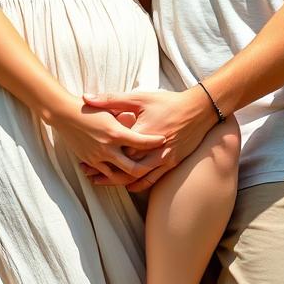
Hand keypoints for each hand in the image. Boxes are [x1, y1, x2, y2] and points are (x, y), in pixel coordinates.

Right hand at [51, 98, 166, 180]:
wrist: (64, 114)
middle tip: (158, 161)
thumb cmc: (89, 108)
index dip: (155, 142)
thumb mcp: (109, 107)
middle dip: (148, 167)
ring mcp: (98, 157)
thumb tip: (142, 118)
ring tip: (144, 170)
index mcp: (115, 132)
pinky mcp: (90, 161)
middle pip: (134, 168)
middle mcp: (107, 148)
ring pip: (120, 175)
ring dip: (132, 174)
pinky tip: (124, 172)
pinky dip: (116, 175)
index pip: (141, 142)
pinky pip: (106, 174)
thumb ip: (125, 114)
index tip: (164, 139)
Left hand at [79, 87, 216, 189]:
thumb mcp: (139, 98)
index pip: (115, 149)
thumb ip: (110, 99)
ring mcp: (163, 159)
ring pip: (137, 177)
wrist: (199, 110)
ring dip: (118, 181)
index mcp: (140, 133)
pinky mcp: (172, 163)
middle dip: (105, 171)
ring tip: (102, 182)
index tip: (84, 157)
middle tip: (88, 174)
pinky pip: (153, 179)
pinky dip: (139, 184)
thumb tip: (86, 98)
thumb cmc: (168, 102)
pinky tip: (129, 185)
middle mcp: (152, 150)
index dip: (99, 155)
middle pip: (123, 167)